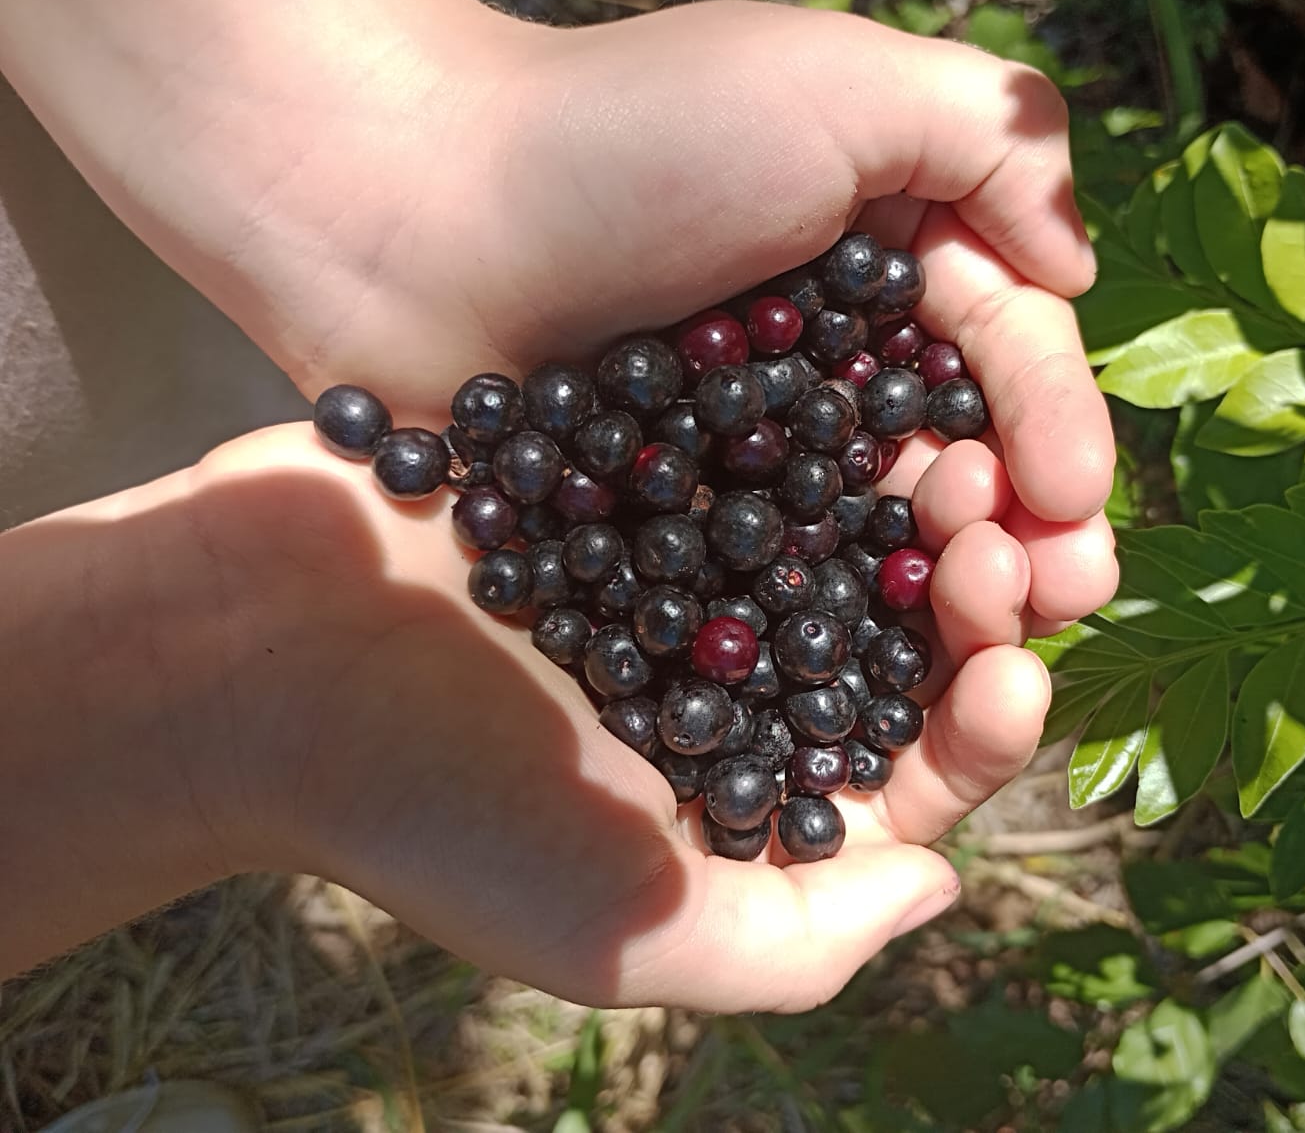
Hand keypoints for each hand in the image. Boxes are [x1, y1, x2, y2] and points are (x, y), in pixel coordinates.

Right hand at [159, 423, 1050, 1010]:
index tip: (1015, 670)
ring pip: (848, 526)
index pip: (912, 768)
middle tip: (1001, 540)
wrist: (263, 659)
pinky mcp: (641, 466)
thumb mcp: (629, 938)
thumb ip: (798, 940)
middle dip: (972, 592)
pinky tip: (875, 390)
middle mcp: (734, 675)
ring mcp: (689, 563)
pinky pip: (762, 438)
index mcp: (748, 791)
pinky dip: (825, 420)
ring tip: (953, 458)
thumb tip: (942, 885)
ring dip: (916, 495)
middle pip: (897, 633)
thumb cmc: (438, 812)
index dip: (984, 725)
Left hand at [249, 0, 1122, 631]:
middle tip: (1061, 594)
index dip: (1055, 425)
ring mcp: (748, 448)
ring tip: (991, 636)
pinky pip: (777, 584)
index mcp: (882, 253)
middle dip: (1026, 529)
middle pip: (958, 458)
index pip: (1006, 349)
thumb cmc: (621, 134)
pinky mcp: (676, 522)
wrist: (403, 214)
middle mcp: (826, 357)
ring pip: (880, 537)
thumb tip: (1082, 264)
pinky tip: (874, 676)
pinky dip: (835, 629)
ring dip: (950, 596)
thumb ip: (990, 133)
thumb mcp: (837, 82)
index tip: (1076, 504)